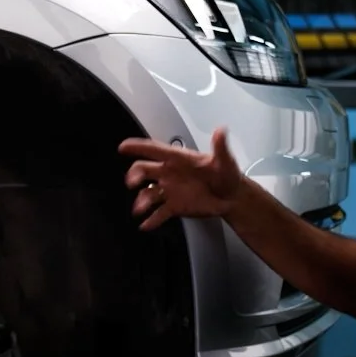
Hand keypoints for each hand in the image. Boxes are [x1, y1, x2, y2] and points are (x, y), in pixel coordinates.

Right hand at [118, 127, 245, 231]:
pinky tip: (145, 225)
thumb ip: (220, 147)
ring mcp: (170, 190)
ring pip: (149, 194)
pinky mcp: (174, 206)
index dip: (138, 147)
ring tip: (140, 209)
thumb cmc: (227, 175)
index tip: (123, 147)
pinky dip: (151, 220)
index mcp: (179, 159)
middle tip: (131, 182)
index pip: (155, 150)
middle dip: (135, 174)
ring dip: (142, 201)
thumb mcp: (225, 160)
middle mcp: (170, 173)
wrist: (232, 197)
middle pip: (145, 170)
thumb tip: (221, 131)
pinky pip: (159, 213)